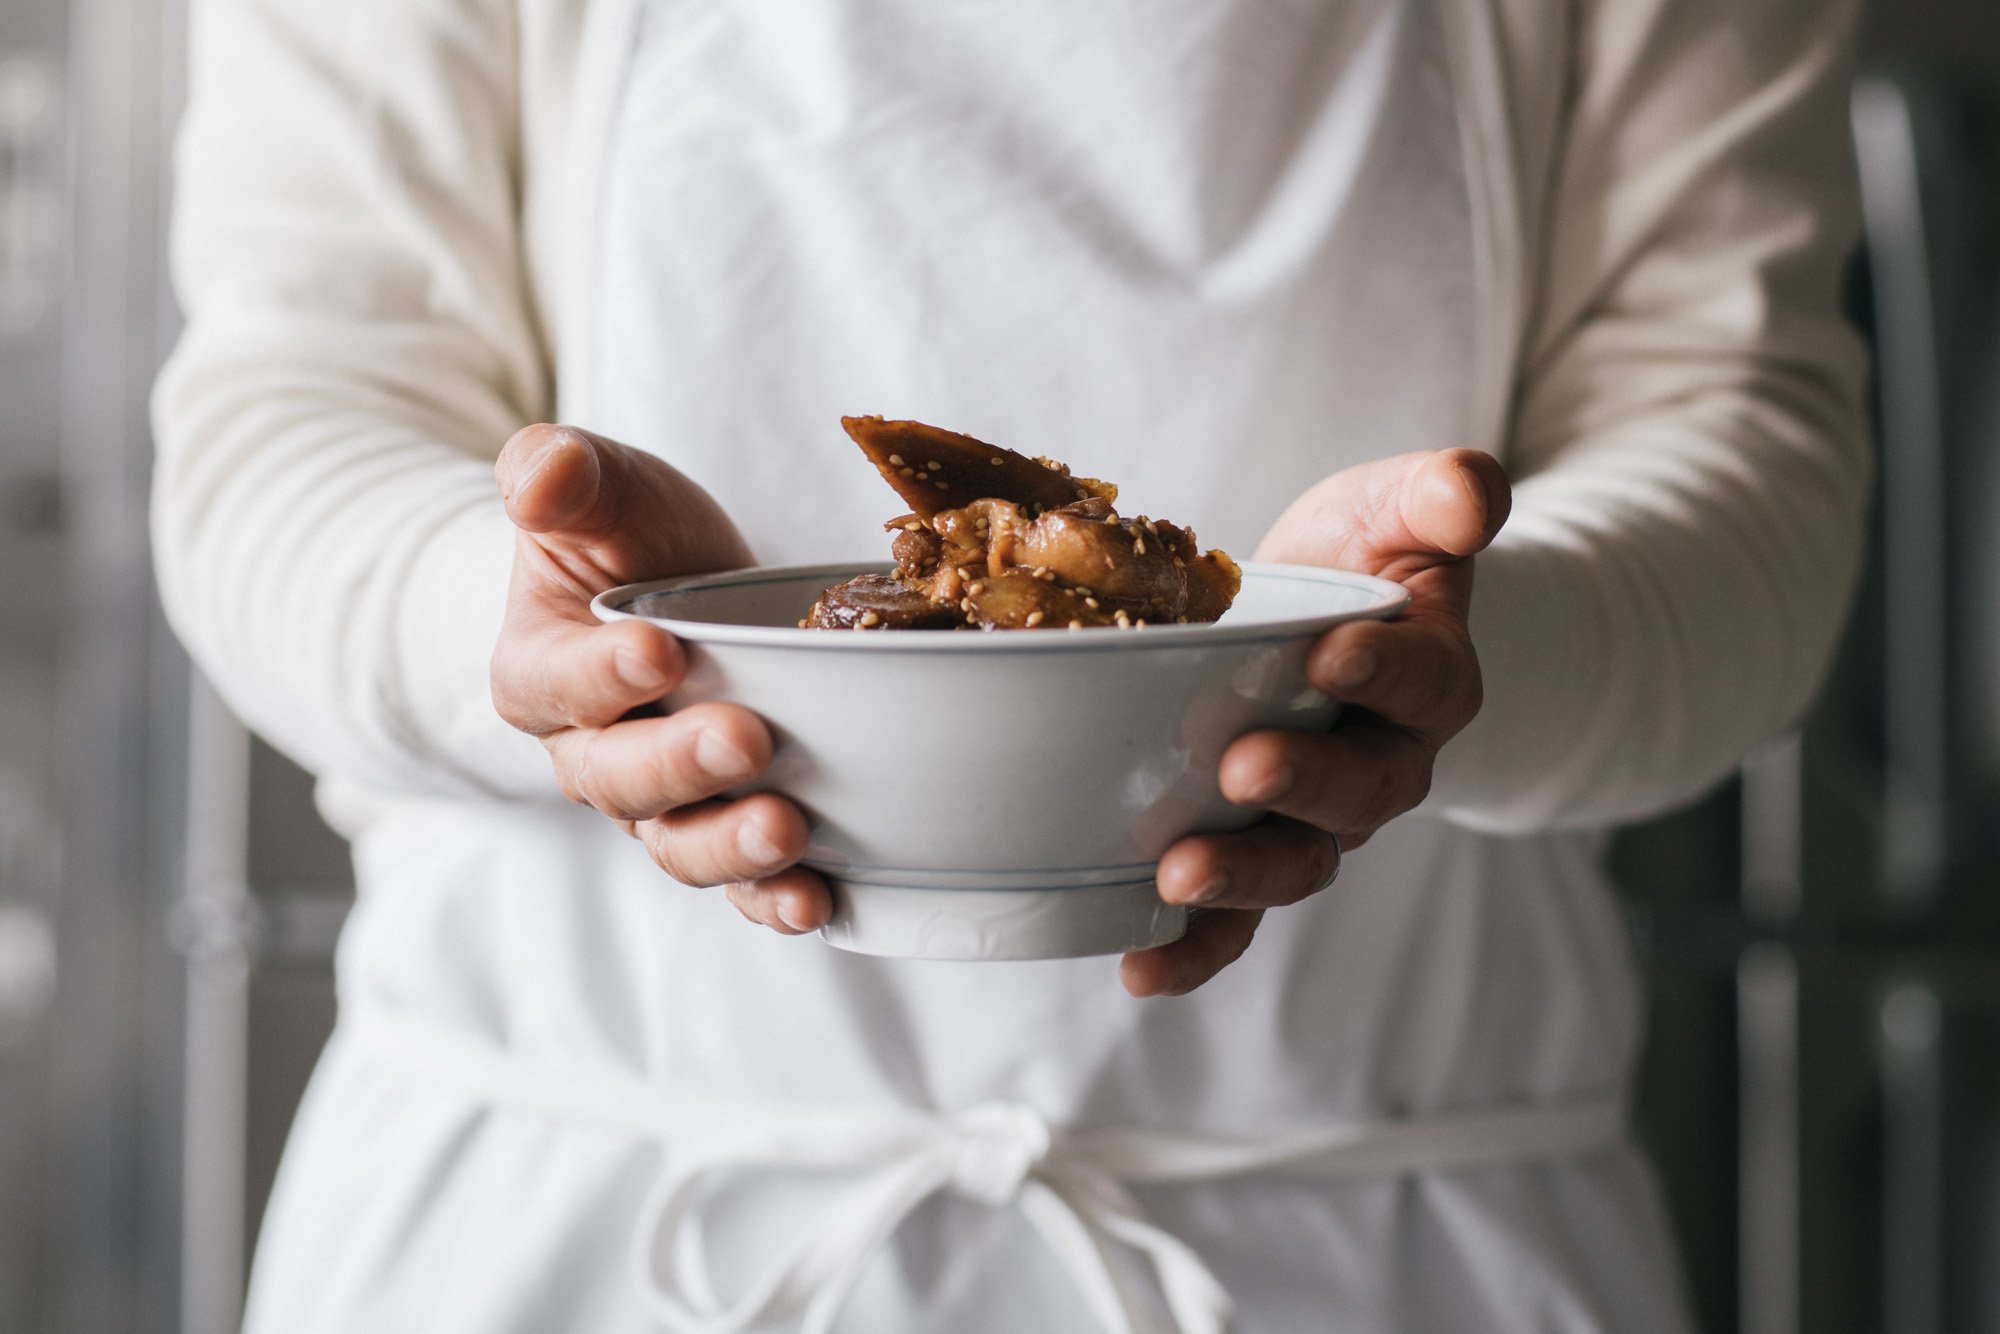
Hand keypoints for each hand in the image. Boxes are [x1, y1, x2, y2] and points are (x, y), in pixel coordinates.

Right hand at [491, 424, 833, 932]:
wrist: (689, 588)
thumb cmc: (634, 536)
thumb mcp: (603, 486)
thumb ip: (564, 472)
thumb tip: (537, 476)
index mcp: (539, 671)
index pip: (557, 683)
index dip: (602, 674)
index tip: (657, 649)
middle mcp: (591, 756)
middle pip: (622, 780)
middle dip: (682, 765)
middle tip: (745, 738)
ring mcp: (661, 806)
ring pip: (681, 845)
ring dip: (732, 848)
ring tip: (786, 830)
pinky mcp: (727, 829)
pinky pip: (741, 885)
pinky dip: (775, 900)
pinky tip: (818, 900)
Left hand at [1121, 449, 1510, 996]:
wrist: (1324, 611)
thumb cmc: (1362, 554)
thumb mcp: (1398, 503)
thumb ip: (1440, 492)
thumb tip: (1476, 491)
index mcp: (1430, 680)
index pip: (1422, 682)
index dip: (1383, 671)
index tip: (1331, 652)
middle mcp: (1384, 766)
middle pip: (1359, 793)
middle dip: (1303, 786)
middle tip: (1242, 768)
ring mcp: (1319, 822)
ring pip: (1296, 865)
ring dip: (1240, 878)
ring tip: (1178, 875)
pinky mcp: (1252, 850)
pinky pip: (1236, 920)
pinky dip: (1193, 950)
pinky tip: (1140, 969)